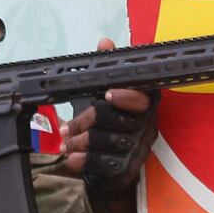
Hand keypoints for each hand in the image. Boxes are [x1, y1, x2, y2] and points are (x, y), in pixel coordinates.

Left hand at [62, 40, 158, 212]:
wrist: (111, 170)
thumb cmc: (108, 128)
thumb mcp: (104, 97)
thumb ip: (106, 72)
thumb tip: (105, 42)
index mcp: (145, 105)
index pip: (143, 97)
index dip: (126, 95)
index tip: (107, 94)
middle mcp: (147, 127)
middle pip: (118, 119)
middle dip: (86, 121)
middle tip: (67, 126)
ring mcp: (139, 151)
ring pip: (107, 141)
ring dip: (80, 142)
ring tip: (66, 142)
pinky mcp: (127, 170)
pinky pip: (104, 163)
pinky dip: (83, 160)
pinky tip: (71, 158)